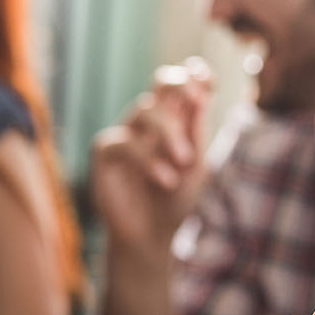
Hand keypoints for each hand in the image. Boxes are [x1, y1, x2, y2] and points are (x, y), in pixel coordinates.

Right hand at [89, 59, 211, 254]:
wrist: (153, 239)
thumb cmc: (176, 202)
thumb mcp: (196, 167)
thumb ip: (196, 132)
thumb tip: (202, 95)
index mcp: (178, 121)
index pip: (186, 85)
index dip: (196, 75)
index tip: (209, 79)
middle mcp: (151, 123)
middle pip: (161, 83)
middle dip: (179, 83)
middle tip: (197, 100)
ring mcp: (127, 134)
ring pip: (145, 109)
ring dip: (169, 131)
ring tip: (184, 161)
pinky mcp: (105, 153)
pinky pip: (123, 142)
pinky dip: (147, 158)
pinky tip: (165, 179)